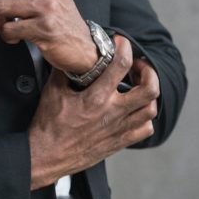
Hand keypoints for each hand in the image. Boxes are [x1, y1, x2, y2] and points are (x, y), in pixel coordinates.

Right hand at [27, 35, 159, 188]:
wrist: (47, 156)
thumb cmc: (48, 126)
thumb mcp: (52, 92)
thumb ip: (63, 71)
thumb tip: (69, 54)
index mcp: (96, 98)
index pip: (121, 65)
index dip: (125, 48)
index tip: (121, 42)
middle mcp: (112, 113)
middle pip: (149, 89)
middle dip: (148, 71)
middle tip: (138, 66)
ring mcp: (118, 129)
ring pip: (150, 109)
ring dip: (149, 94)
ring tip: (139, 86)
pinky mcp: (118, 142)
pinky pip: (145, 129)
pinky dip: (145, 117)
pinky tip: (135, 110)